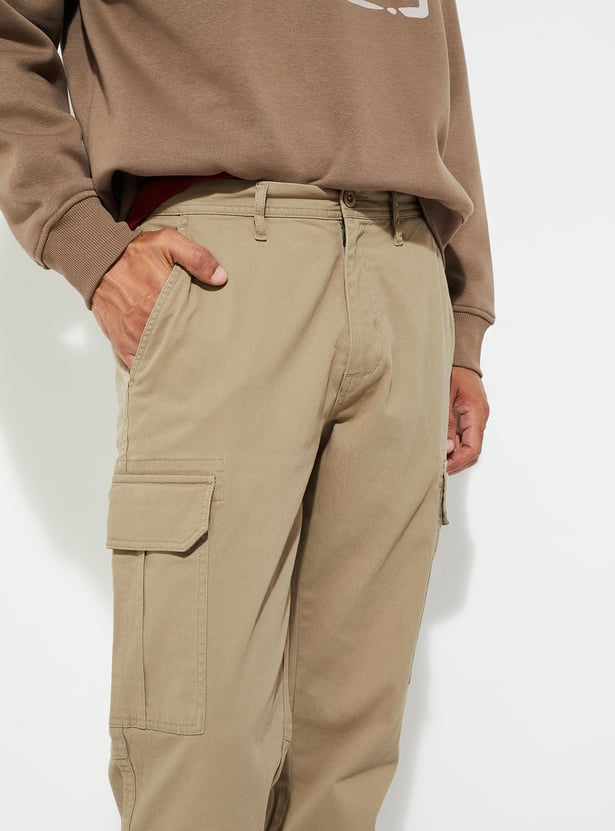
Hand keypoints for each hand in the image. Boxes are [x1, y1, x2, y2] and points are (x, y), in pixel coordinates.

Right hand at [91, 228, 226, 368]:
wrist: (98, 259)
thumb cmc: (134, 252)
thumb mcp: (168, 243)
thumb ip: (197, 258)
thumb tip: (221, 277)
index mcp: (161, 300)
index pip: (190, 326)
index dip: (202, 335)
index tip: (213, 339)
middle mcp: (146, 321)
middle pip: (175, 346)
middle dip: (189, 350)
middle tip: (203, 354)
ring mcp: (132, 335)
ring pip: (158, 358)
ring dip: (170, 360)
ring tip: (186, 363)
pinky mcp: (121, 341)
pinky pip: (136, 364)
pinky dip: (148, 367)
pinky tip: (162, 369)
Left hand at [446, 366, 489, 474]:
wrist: (460, 358)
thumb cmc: (453, 372)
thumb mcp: (445, 397)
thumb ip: (446, 423)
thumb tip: (447, 449)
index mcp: (476, 413)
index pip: (473, 447)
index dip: (459, 462)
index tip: (443, 469)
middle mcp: (479, 418)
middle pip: (472, 451)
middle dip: (456, 463)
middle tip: (436, 469)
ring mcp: (475, 419)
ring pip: (468, 446)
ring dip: (455, 456)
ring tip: (436, 461)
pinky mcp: (469, 417)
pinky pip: (464, 437)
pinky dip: (454, 447)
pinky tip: (440, 448)